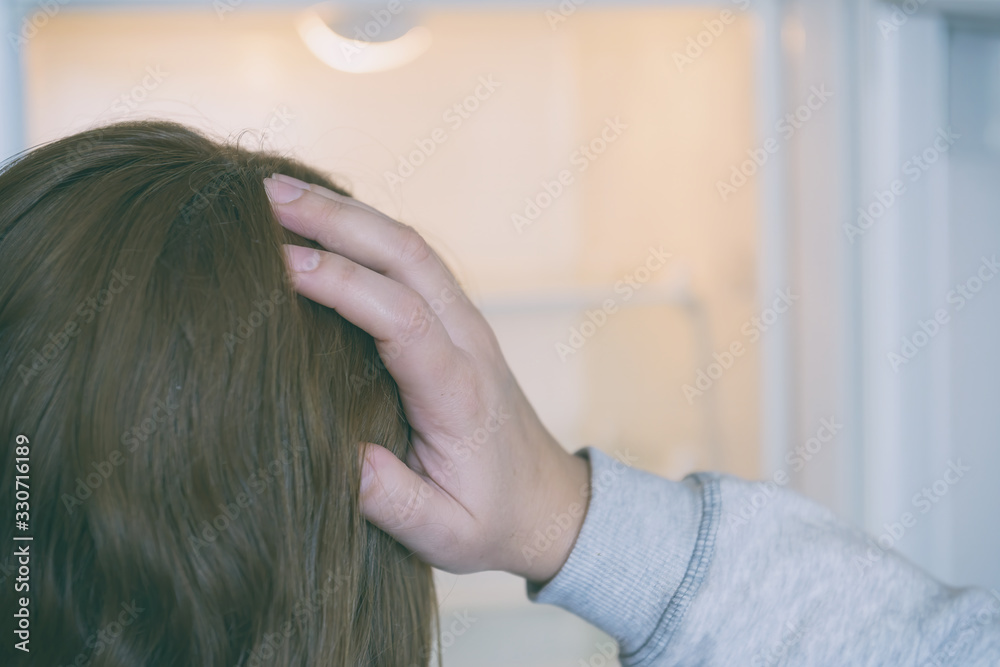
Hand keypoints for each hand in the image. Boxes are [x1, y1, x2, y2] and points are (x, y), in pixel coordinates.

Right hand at [264, 174, 590, 582]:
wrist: (547, 502)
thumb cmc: (494, 518)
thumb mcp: (446, 533)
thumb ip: (394, 501)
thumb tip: (340, 461)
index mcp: (460, 392)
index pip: (403, 319)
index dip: (344, 284)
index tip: (281, 264)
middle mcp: (468, 342)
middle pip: (409, 258)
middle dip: (338, 220)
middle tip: (265, 195)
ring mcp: (466, 324)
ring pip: (411, 248)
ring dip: (349, 214)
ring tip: (279, 192)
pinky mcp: (456, 322)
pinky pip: (413, 261)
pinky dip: (367, 230)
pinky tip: (324, 219)